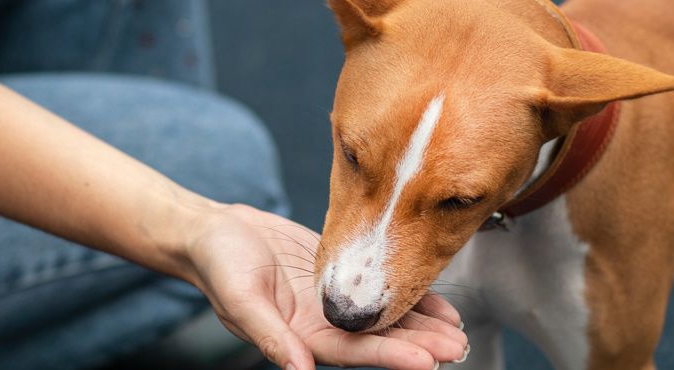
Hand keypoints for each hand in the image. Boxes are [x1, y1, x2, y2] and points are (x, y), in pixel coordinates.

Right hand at [184, 204, 468, 369]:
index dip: (393, 356)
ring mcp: (333, 299)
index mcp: (302, 336)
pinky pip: (378, 285)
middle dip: (420, 345)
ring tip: (457, 329)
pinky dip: (406, 293)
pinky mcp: (339, 273)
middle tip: (458, 346)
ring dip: (422, 324)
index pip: (356, 351)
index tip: (428, 360)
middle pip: (380, 339)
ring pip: (385, 316)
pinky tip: (434, 297)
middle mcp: (324, 323)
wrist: (216, 232)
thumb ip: (271, 336)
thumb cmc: (219, 265)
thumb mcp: (240, 299)